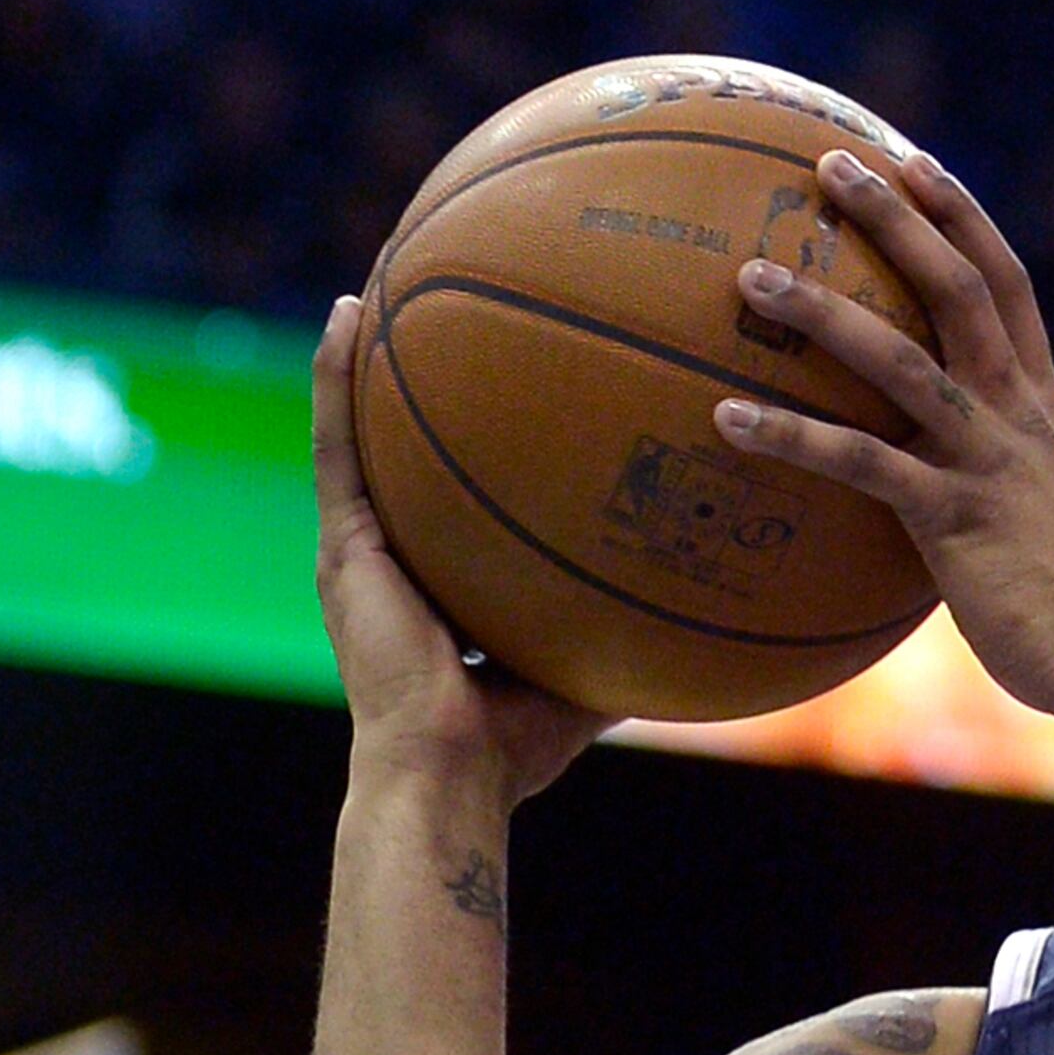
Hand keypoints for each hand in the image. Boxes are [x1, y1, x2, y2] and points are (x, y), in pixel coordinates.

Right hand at [313, 299, 615, 806]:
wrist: (453, 773)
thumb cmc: (523, 743)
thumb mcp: (591, 658)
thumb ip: (634, 613)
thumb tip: (717, 583)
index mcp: (441, 579)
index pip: (454, 492)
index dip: (468, 437)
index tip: (495, 379)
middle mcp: (396, 554)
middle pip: (401, 448)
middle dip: (412, 382)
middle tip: (433, 305)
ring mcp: (362, 547)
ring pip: (355, 431)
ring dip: (362, 358)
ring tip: (377, 281)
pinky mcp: (344, 545)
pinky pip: (337, 444)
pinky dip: (336, 378)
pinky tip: (350, 315)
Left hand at [711, 150, 1053, 723]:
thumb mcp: (1044, 511)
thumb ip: (993, 473)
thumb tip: (927, 471)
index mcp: (1041, 404)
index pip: (1007, 284)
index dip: (961, 218)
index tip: (914, 164)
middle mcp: (1019, 413)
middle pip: (959, 289)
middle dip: (896, 220)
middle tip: (829, 166)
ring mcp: (987, 460)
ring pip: (900, 360)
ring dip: (823, 313)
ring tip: (752, 276)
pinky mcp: (953, 517)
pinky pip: (861, 463)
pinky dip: (792, 436)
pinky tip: (726, 418)